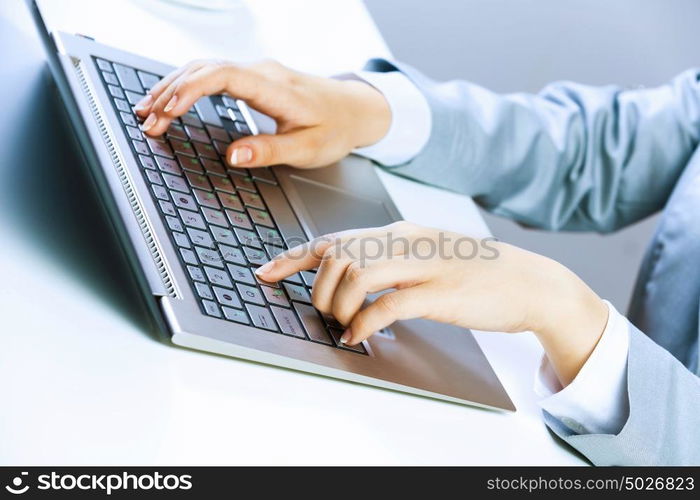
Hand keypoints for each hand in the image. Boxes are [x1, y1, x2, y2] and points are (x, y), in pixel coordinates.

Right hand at [133, 59, 390, 168]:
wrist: (355, 109)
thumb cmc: (335, 129)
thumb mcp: (308, 148)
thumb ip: (270, 151)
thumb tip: (232, 156)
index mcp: (275, 87)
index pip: (222, 76)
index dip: (190, 91)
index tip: (167, 112)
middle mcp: (263, 72)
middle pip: (204, 69)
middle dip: (170, 93)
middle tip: (147, 122)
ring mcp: (257, 71)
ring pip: (204, 68)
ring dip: (173, 87)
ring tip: (147, 112)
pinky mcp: (254, 78)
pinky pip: (212, 74)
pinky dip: (187, 86)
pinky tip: (171, 100)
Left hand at [256, 222, 608, 385]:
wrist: (526, 281)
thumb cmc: (472, 273)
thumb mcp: (423, 257)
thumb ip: (386, 264)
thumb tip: (346, 280)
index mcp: (398, 232)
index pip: (334, 238)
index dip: (294, 256)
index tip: (265, 272)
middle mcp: (405, 241)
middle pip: (338, 254)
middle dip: (317, 288)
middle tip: (325, 312)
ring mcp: (423, 264)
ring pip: (357, 274)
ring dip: (338, 305)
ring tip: (343, 323)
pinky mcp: (440, 292)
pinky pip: (388, 305)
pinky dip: (364, 322)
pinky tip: (360, 335)